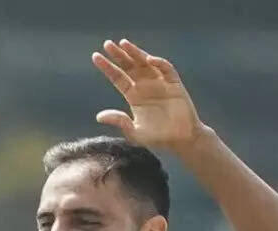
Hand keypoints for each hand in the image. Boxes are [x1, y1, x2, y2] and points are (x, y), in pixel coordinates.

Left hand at [91, 39, 206, 150]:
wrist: (181, 140)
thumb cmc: (158, 137)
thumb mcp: (134, 132)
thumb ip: (119, 122)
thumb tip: (99, 116)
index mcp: (134, 95)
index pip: (118, 77)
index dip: (107, 67)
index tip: (96, 56)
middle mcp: (145, 86)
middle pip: (129, 66)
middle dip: (119, 55)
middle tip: (107, 44)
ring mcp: (160, 83)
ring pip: (145, 63)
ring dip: (135, 53)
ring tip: (124, 43)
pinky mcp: (175, 84)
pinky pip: (166, 69)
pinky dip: (159, 63)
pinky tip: (148, 59)